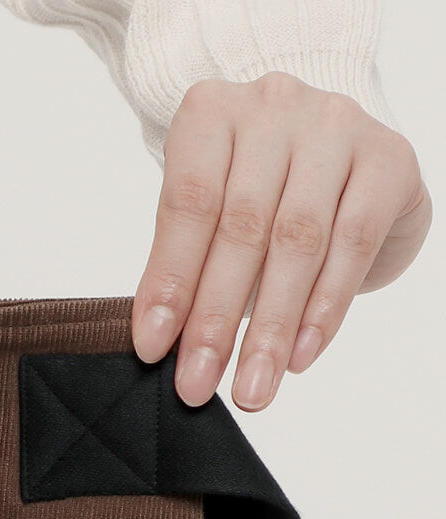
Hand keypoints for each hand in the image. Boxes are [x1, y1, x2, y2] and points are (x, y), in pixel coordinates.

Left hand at [130, 72, 432, 410]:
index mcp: (212, 112)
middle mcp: (274, 106)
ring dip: (271, 328)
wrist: (339, 155)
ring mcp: (336, 127)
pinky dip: (323, 309)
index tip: (153, 349)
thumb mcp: (207, 219)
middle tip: (197, 385)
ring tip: (252, 389)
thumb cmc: (255, 192)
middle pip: (243, 227)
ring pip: (298, 242)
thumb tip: (161, 345)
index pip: (189, 204)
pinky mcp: (388, 159)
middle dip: (216, 319)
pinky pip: (353, 244)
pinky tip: (299, 356)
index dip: (171, 281)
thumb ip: (185, 267)